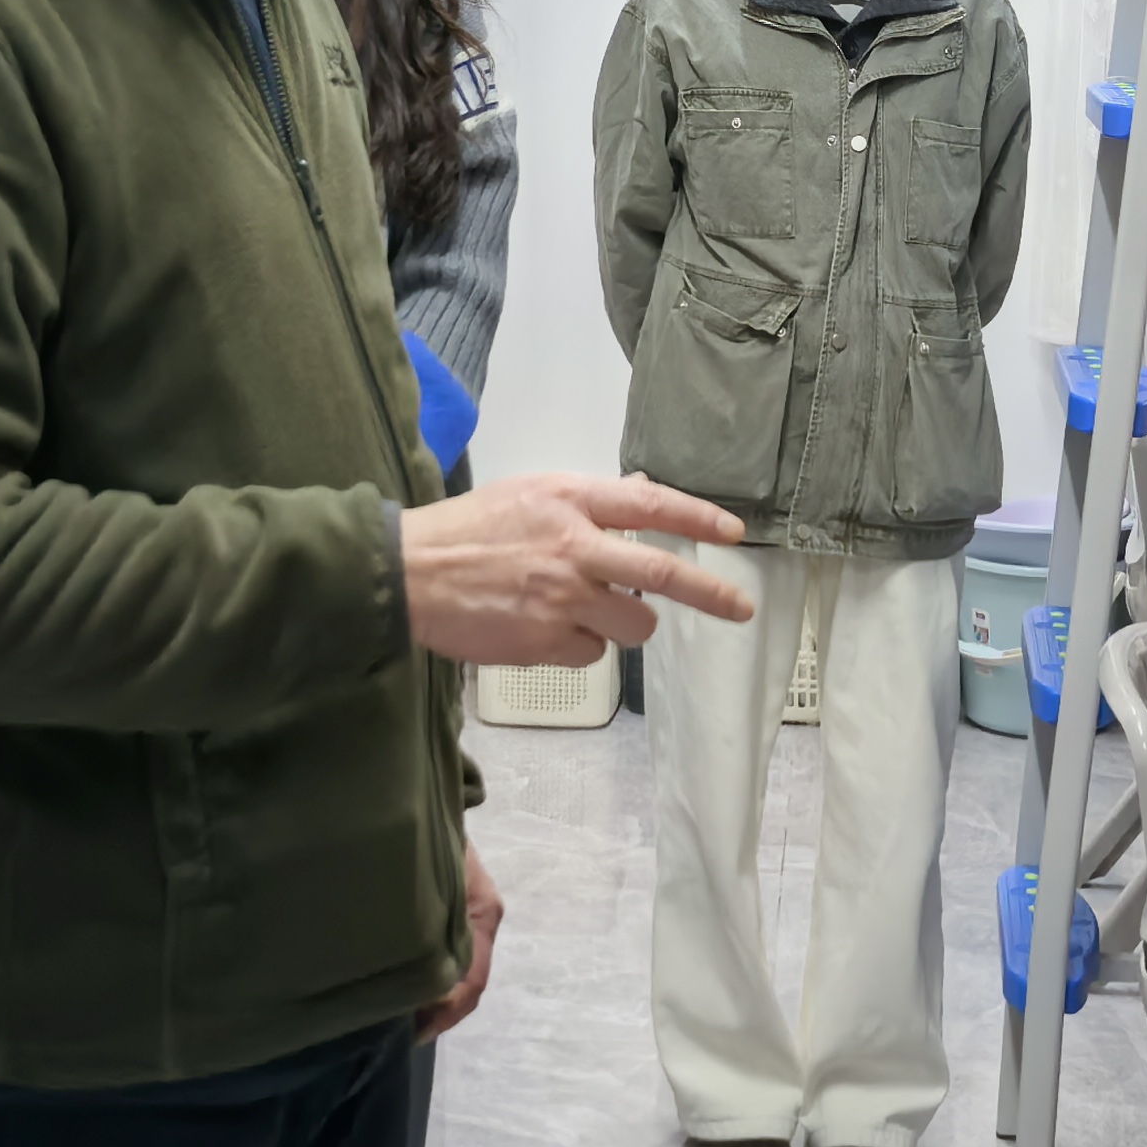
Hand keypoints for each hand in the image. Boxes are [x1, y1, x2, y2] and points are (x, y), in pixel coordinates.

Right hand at [399, 471, 753, 664]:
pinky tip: (544, 629)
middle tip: (741, 609)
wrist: (406, 574)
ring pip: (633, 625)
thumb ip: (586, 500)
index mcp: (568, 501)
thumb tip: (640, 494)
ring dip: (626, 624)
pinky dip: (580, 645)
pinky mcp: (544, 642)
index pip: (650, 505)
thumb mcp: (528, 493)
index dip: (698, 519)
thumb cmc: (464, 530)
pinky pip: (591, 653)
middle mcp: (572, 548)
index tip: (733, 533)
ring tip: (588, 612)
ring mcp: (560, 598)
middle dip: (710, 594)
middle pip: (659, 573)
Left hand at [415, 840, 504, 1038]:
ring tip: (397, 1015)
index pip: (473, 978)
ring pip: (458, 972)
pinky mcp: (452, 912)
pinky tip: (401, 986)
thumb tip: (408, 973)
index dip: (446, 1011)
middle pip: (467, 981)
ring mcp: (470, 915)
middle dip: (437, 1011)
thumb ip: (423, 916)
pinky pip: (448, 957)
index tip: (414, 1031)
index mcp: (482, 911)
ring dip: (432, 996)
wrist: (421, 794)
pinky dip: (429, 979)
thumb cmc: (423, 832)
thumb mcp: (428, 870)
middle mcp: (482, 918)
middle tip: (400, 1031)